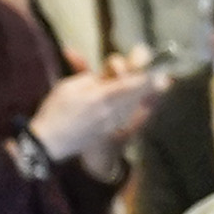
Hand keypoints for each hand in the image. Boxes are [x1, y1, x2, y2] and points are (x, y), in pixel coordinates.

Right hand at [34, 60, 158, 169]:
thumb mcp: (68, 87)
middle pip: (136, 96)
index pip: (128, 86)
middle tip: (164, 78)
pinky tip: (142, 102)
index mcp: (99, 98)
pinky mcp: (109, 131)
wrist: (49, 143)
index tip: (157, 71)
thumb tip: (104, 78)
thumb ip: (89, 80)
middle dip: (149, 86)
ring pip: (134, 107)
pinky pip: (126, 116)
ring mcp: (111, 123)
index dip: (144, 78)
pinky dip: (135, 107)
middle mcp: (110, 112)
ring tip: (160, 86)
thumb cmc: (55, 111)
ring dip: (144, 96)